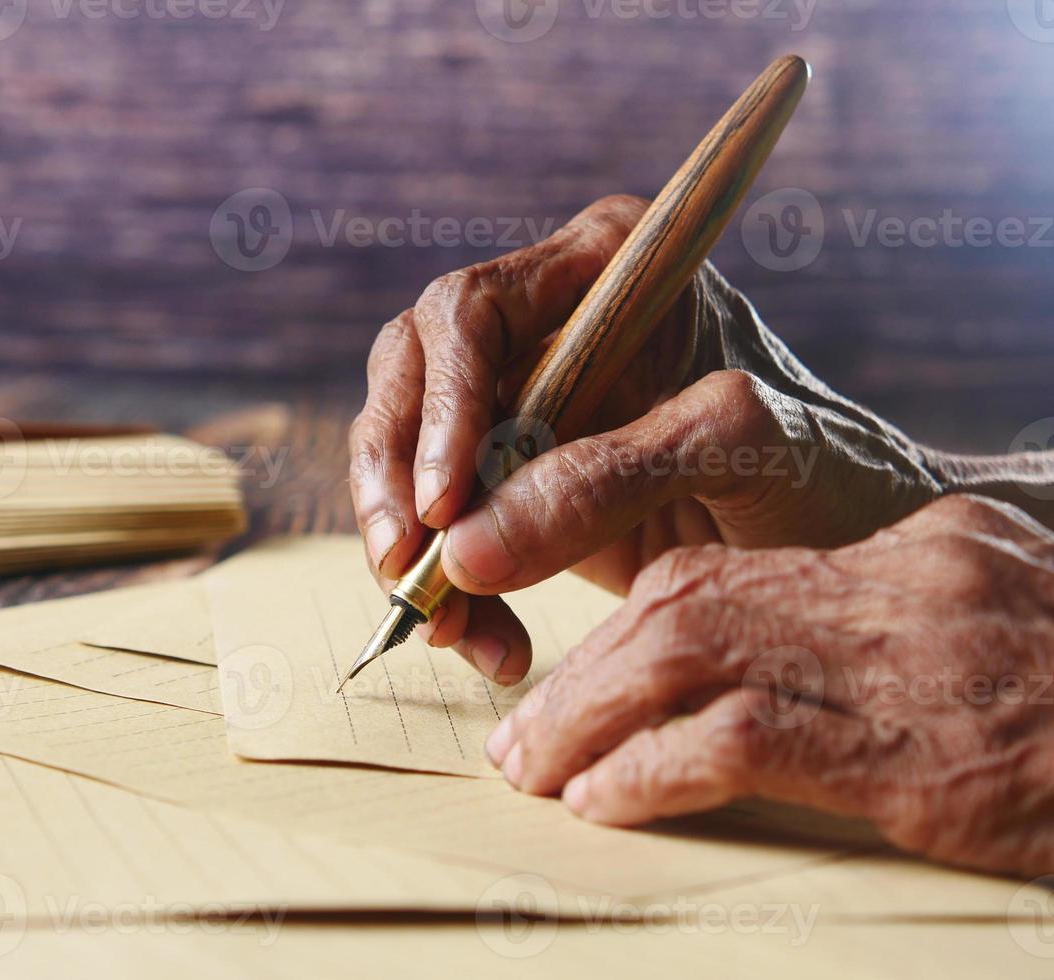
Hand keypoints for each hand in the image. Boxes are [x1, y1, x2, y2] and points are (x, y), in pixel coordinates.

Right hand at [349, 194, 951, 684]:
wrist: (849, 547)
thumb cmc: (824, 473)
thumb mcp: (736, 452)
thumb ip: (606, 476)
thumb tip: (461, 546)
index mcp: (602, 263)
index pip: (469, 312)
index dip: (439, 407)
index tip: (440, 506)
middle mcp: (546, 317)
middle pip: (411, 376)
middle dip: (395, 480)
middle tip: (406, 570)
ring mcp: (523, 399)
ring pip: (408, 456)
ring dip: (411, 549)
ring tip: (453, 631)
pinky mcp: (512, 478)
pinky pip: (439, 524)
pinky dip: (447, 588)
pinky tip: (484, 640)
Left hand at [484, 494, 1053, 877]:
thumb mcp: (997, 639)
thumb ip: (889, 632)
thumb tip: (762, 675)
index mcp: (923, 550)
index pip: (733, 568)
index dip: (630, 625)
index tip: (577, 677)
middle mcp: (907, 582)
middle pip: (688, 600)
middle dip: (586, 672)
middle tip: (523, 739)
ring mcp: (912, 660)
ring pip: (687, 653)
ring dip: (590, 718)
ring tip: (537, 773)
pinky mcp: (913, 750)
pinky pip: (738, 738)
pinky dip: (650, 769)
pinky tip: (606, 804)